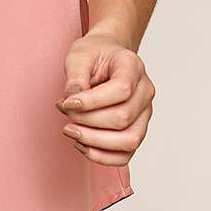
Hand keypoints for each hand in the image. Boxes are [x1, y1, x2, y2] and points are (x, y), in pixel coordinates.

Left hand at [55, 29, 155, 166]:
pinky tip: (82, 144)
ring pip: (129, 141)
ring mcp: (145, 113)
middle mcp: (145, 91)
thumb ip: (75, 78)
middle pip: (123, 118)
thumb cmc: (94, 54)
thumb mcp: (79, 55)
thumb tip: (71, 104)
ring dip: (95, 142)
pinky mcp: (137, 130)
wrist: (106, 56)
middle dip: (88, 121)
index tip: (66, 103)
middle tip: (65, 113)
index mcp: (132, 66)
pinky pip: (126, 155)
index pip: (121, 90)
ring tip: (71, 131)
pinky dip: (102, 156)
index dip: (92, 101)